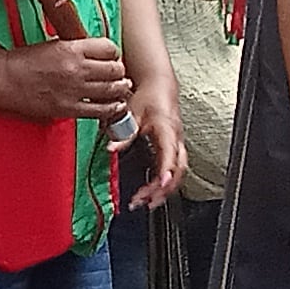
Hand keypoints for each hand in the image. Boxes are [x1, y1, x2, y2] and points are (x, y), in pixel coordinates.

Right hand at [0, 36, 131, 125]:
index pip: (109, 48)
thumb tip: (97, 53)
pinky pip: (100, 110)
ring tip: (121, 89)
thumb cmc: (26, 61)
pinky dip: (111, 109)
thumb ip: (76, 48)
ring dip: (120, 90)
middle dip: (119, 71)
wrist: (6, 79)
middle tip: (119, 74)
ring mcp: (74, 90)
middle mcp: (76, 68)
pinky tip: (114, 106)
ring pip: (111, 90)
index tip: (112, 57)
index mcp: (72, 48)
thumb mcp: (54, 44)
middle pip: (114, 69)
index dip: (114, 53)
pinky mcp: (69, 108)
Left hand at [124, 65, 186, 208]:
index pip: (170, 154)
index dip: (166, 172)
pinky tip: (151, 192)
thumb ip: (123, 133)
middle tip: (146, 202)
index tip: (160, 185)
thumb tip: (111, 148)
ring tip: (146, 202)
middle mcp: (176, 139)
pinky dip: (163, 183)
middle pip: (177, 170)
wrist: (159, 86)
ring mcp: (177, 145)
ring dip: (164, 190)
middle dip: (164, 189)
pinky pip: (174, 169)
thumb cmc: (149, 98)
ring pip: (177, 173)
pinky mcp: (174, 149)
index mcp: (167, 129)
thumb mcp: (131, 114)